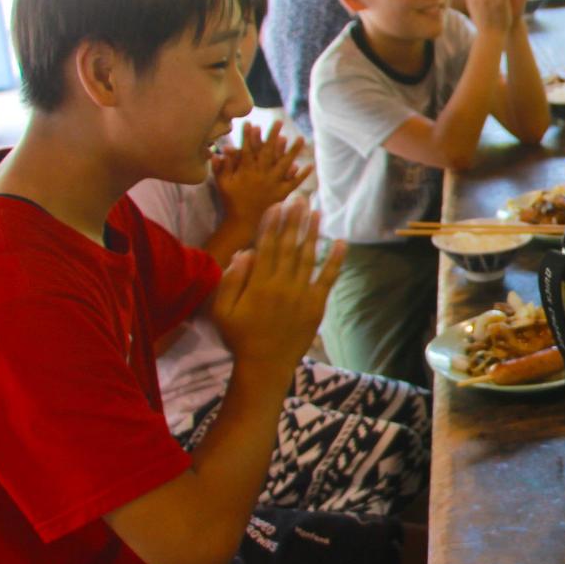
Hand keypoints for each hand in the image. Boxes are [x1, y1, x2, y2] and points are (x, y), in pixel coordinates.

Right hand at [211, 199, 344, 376]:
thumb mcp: (223, 310)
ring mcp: (302, 294)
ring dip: (313, 232)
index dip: (272, 223)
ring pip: (309, 256)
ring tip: (316, 212)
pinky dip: (336, 260)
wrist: (265, 364)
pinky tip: (341, 242)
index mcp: (258, 284)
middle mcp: (282, 285)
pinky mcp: (316, 304)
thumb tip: (245, 252)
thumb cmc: (239, 336)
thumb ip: (231, 280)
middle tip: (300, 198)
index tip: (277, 205)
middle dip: (294, 220)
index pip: (267, 246)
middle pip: (290, 245)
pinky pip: (328, 278)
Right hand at [212, 120, 309, 225]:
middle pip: (268, 153)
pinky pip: (293, 183)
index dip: (248, 137)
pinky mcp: (281, 193)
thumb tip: (217, 152)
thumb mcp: (222, 183)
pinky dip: (301, 175)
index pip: (247, 151)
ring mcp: (273, 185)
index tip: (251, 123)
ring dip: (293, 151)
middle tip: (278, 121)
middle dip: (272, 136)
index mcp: (246, 172)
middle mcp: (261, 176)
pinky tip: (308, 165)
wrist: (243, 221)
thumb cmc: (231, 200)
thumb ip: (221, 167)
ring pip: (284, 164)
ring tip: (300, 137)